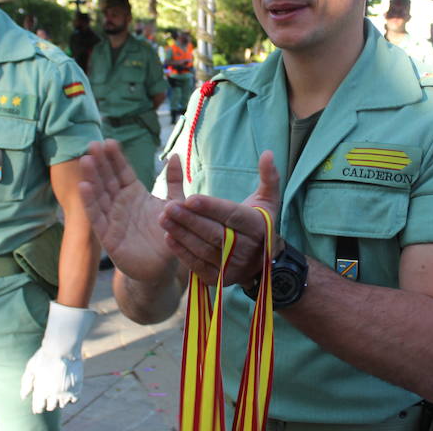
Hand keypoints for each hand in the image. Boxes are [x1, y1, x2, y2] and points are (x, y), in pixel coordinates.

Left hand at [20, 302, 96, 412]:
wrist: (63, 347)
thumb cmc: (44, 355)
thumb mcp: (31, 367)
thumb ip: (26, 383)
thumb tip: (23, 397)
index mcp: (40, 391)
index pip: (38, 408)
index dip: (38, 406)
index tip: (40, 402)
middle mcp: (53, 395)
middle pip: (51, 407)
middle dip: (49, 401)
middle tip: (50, 391)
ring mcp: (66, 392)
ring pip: (62, 404)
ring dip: (60, 399)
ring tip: (59, 388)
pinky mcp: (77, 388)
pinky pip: (74, 400)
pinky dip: (71, 397)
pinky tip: (68, 388)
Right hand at [78, 140, 184, 281]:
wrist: (162, 266)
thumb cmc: (166, 233)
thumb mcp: (174, 203)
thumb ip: (174, 180)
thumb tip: (174, 155)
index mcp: (133, 194)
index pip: (122, 172)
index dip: (115, 158)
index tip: (109, 141)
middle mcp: (120, 204)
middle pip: (108, 180)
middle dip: (100, 163)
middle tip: (92, 144)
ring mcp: (112, 220)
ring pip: (99, 196)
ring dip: (92, 178)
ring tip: (85, 160)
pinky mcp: (108, 238)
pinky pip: (97, 219)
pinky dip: (90, 203)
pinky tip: (84, 187)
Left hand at [160, 150, 280, 285]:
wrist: (264, 262)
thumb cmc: (260, 222)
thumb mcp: (269, 200)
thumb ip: (269, 176)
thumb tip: (268, 153)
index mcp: (258, 227)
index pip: (232, 215)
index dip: (211, 208)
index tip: (190, 198)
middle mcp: (248, 249)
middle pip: (215, 233)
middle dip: (190, 220)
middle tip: (168, 206)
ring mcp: (234, 267)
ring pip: (204, 249)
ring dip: (181, 234)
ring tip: (163, 218)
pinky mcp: (220, 279)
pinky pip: (199, 265)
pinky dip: (182, 253)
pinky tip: (168, 237)